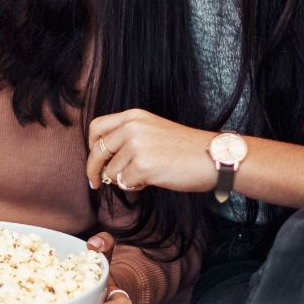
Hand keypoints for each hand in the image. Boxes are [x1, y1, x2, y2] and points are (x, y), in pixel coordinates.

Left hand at [86, 109, 216, 192]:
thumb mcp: (153, 130)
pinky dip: (134, 186)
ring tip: (144, 177)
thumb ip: (128, 137)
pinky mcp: (143, 166)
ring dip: (122, 179)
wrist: (213, 157)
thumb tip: (104, 161)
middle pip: (98, 150)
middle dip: (93, 170)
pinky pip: (124, 183)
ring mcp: (136, 146)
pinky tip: (150, 181)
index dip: (91, 146)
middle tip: (95, 183)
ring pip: (111, 171)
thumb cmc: (186, 149)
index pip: (97, 127)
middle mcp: (132, 127)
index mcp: (133, 116)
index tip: (94, 159)